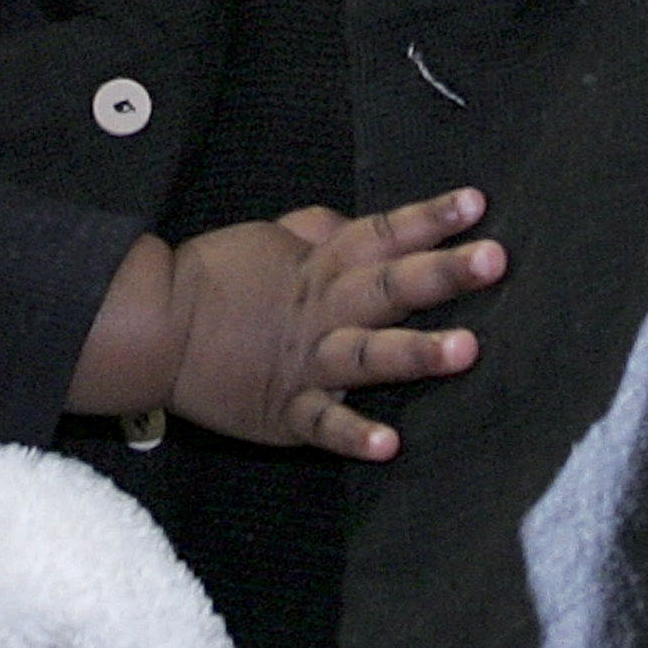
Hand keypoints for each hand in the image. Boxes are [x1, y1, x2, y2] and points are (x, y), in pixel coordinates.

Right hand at [171, 185, 505, 459]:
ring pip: (370, 355)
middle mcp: (324, 310)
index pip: (385, 234)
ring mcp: (308, 362)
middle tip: (494, 260)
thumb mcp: (272, 239)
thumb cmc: (214, 278)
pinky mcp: (286, 409)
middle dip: (444, 273)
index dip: (431, 218)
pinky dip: (354, 435)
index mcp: (323, 265)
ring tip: (466, 350)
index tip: (478, 203)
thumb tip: (351, 220)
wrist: (153, 325)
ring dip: (418, 352)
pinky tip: (388, 444)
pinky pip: (324, 424)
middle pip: (391, 286)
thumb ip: (321, 231)